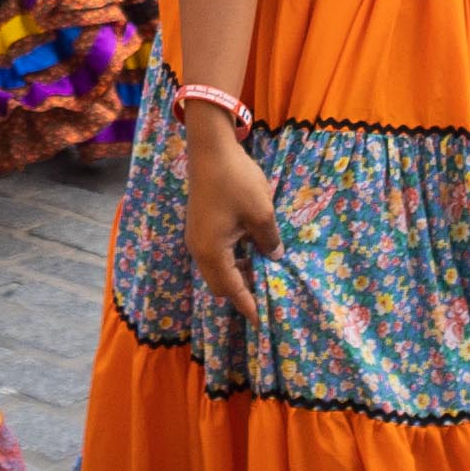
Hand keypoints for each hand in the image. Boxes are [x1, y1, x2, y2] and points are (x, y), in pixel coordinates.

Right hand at [182, 111, 279, 316]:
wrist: (210, 148)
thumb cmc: (236, 181)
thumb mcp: (262, 213)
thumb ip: (269, 240)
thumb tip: (274, 256)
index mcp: (212, 251)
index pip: (231, 288)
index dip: (247, 305)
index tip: (260, 321)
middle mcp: (199, 249)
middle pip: (219, 283)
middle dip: (239, 293)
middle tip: (263, 296)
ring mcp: (196, 236)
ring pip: (216, 268)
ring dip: (235, 275)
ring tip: (260, 273)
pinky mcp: (199, 225)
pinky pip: (214, 254)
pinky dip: (230, 260)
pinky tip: (249, 251)